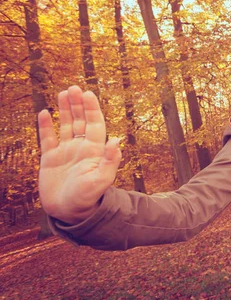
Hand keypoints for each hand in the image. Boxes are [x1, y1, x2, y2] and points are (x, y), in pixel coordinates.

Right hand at [38, 86, 120, 223]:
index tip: (88, 93)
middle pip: (79, 120)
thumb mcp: (101, 180)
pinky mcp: (50, 159)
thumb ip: (110, 161)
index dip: (91, 109)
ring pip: (65, 125)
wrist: (70, 213)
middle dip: (77, 104)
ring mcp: (65, 152)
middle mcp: (80, 147)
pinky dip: (45, 126)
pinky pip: (47, 139)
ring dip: (64, 110)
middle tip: (74, 87)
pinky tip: (44, 112)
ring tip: (63, 92)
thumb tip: (117, 141)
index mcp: (94, 150)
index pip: (94, 124)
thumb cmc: (88, 198)